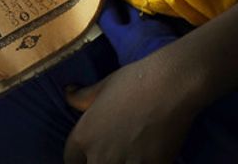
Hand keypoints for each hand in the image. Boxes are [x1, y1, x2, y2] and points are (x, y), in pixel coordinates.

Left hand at [62, 54, 203, 163]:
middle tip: (115, 153)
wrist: (170, 85)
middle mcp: (98, 156)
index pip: (71, 160)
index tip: (92, 152)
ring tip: (131, 155)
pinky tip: (148, 157)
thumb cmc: (135, 81)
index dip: (82, 157)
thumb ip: (82, 97)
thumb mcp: (103, 86)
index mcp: (83, 137)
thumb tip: (68, 93)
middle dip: (100, 161)